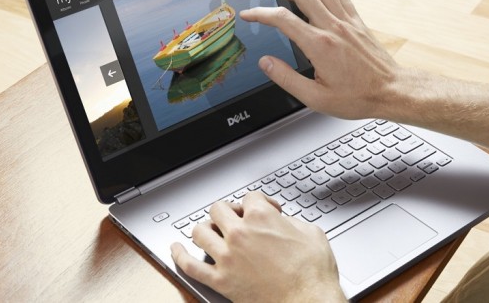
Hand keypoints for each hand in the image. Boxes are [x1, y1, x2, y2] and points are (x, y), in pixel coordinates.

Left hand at [170, 192, 345, 302]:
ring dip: (205, 229)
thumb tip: (283, 222)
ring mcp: (227, 257)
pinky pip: (189, 266)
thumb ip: (291, 222)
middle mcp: (240, 233)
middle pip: (219, 209)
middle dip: (228, 211)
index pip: (249, 197)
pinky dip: (179, 256)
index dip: (258, 201)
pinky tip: (176, 249)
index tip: (262, 209)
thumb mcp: (311, 233)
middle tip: (235, 218)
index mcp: (262, 217)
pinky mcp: (220, 281)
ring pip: (200, 232)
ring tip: (210, 231)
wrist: (308, 301)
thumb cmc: (312, 272)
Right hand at [239, 0, 399, 119]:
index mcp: (320, 46)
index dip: (261, 14)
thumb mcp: (315, 98)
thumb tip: (266, 63)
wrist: (391, 91)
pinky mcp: (357, 20)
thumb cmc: (358, 97)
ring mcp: (347, 21)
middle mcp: (333, 27)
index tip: (249, 15)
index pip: (283, 19)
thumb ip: (286, 79)